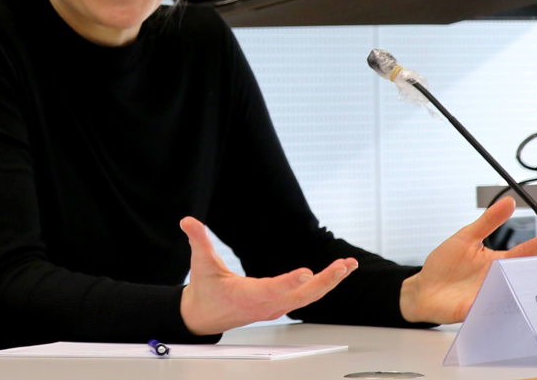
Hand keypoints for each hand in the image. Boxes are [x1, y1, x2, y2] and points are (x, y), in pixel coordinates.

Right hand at [178, 217, 357, 334]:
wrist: (205, 317)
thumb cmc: (205, 292)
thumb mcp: (200, 264)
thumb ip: (198, 241)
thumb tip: (187, 221)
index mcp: (247, 296)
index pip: (272, 289)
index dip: (289, 281)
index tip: (307, 271)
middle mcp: (266, 305)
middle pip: (301, 296)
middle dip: (325, 281)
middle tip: (343, 266)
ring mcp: (276, 307)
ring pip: (308, 297)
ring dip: (330, 282)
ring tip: (348, 265)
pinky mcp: (281, 305)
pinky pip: (307, 296)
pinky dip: (324, 284)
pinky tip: (338, 272)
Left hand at [399, 196, 536, 323]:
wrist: (424, 288)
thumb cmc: (446, 263)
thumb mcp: (466, 236)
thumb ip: (488, 221)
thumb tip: (508, 202)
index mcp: (496, 263)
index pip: (521, 254)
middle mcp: (495, 281)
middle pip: (518, 277)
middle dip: (532, 274)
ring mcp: (485, 296)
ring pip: (507, 295)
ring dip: (514, 290)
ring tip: (524, 283)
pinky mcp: (471, 310)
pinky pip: (484, 310)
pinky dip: (489, 306)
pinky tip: (494, 301)